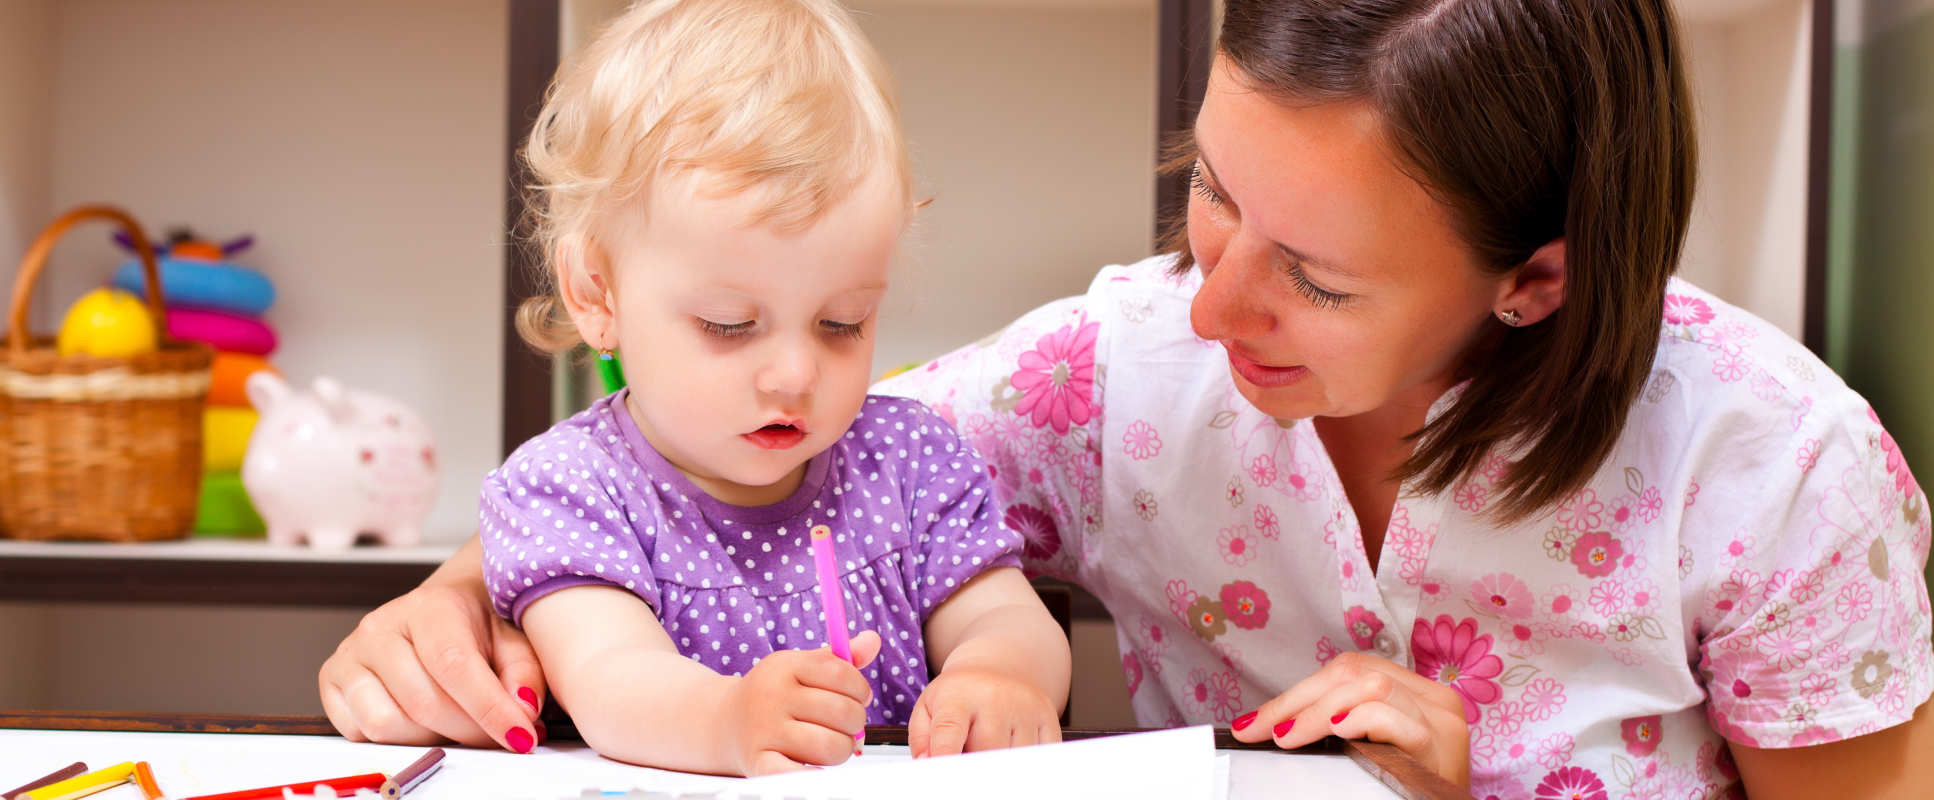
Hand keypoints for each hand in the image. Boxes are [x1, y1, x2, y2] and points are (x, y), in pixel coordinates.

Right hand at [319, 580, 545, 752]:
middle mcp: (380, 627)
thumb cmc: (476, 626)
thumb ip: (523, 674)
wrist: (438, 612)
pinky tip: (421, 720)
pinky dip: (396, 738)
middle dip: (468, 731)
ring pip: (386, 724)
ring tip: (456, 722)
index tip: (520, 736)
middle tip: (496, 734)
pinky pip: (358, 732)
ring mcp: (350, 653)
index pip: (454, 665)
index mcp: (428, 607)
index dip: (489, 708)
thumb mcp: (513, 640)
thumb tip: (522, 712)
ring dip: (430, 737)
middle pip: (422, 703)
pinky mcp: (331, 681)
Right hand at [721, 631, 882, 775]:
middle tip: (848, 725)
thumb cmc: (775, 694)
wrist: (724, 722)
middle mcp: (772, 696)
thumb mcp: (801, 667)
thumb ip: (839, 658)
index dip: (860, 688)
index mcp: (785, 666)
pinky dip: (814, 774)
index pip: (840, 673)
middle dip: (856, 721)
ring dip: (843, 749)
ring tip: (835, 744)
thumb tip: (872, 640)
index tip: (860, 697)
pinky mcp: (759, 762)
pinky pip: (796, 773)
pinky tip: (819, 768)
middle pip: (841, 711)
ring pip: (830, 745)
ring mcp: (764, 730)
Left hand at [908, 666, 1062, 757]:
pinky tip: (1011, 748)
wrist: (997, 667)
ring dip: (999, 764)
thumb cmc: (959, 696)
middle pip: (984, 752)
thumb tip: (928, 763)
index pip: (949, 732)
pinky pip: (1040, 756)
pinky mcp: (1047, 717)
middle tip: (967, 754)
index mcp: (957, 696)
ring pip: (1013, 758)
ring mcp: (1025, 707)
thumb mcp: (928, 708)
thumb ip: (921, 739)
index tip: (943, 775)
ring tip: (988, 747)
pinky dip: (1025, 762)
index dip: (944, 757)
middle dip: (973, 763)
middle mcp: (994, 698)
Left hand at [1230, 651, 1470, 787]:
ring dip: (1318, 711)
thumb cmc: (1409, 789)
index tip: (1255, 721)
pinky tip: (1336, 732)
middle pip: (1355, 673)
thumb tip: (1279, 724)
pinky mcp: (1439, 746)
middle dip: (1298, 700)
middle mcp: (1432, 700)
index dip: (1299, 691)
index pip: (1350, 670)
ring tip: (1288, 735)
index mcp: (1416, 694)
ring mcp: (1439, 721)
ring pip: (1371, 687)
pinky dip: (1358, 720)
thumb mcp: (1382, 749)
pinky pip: (1392, 718)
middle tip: (1259, 730)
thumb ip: (1347, 724)